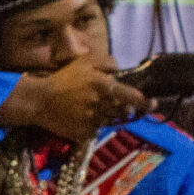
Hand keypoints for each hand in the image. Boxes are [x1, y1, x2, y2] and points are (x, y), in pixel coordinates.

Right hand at [0, 58, 146, 143]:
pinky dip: (90, 125)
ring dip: (104, 116)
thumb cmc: (64, 78)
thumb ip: (107, 62)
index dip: (145, 102)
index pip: (133, 97)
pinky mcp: (84, 133)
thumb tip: (119, 71)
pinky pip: (94, 131)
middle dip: (122, 108)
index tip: (153, 104)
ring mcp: (94, 121)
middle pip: (122, 111)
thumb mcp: (85, 61)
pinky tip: (78, 118)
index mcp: (106, 86)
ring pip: (108, 120)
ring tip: (87, 108)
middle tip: (109, 103)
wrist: (40, 100)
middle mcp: (103, 105)